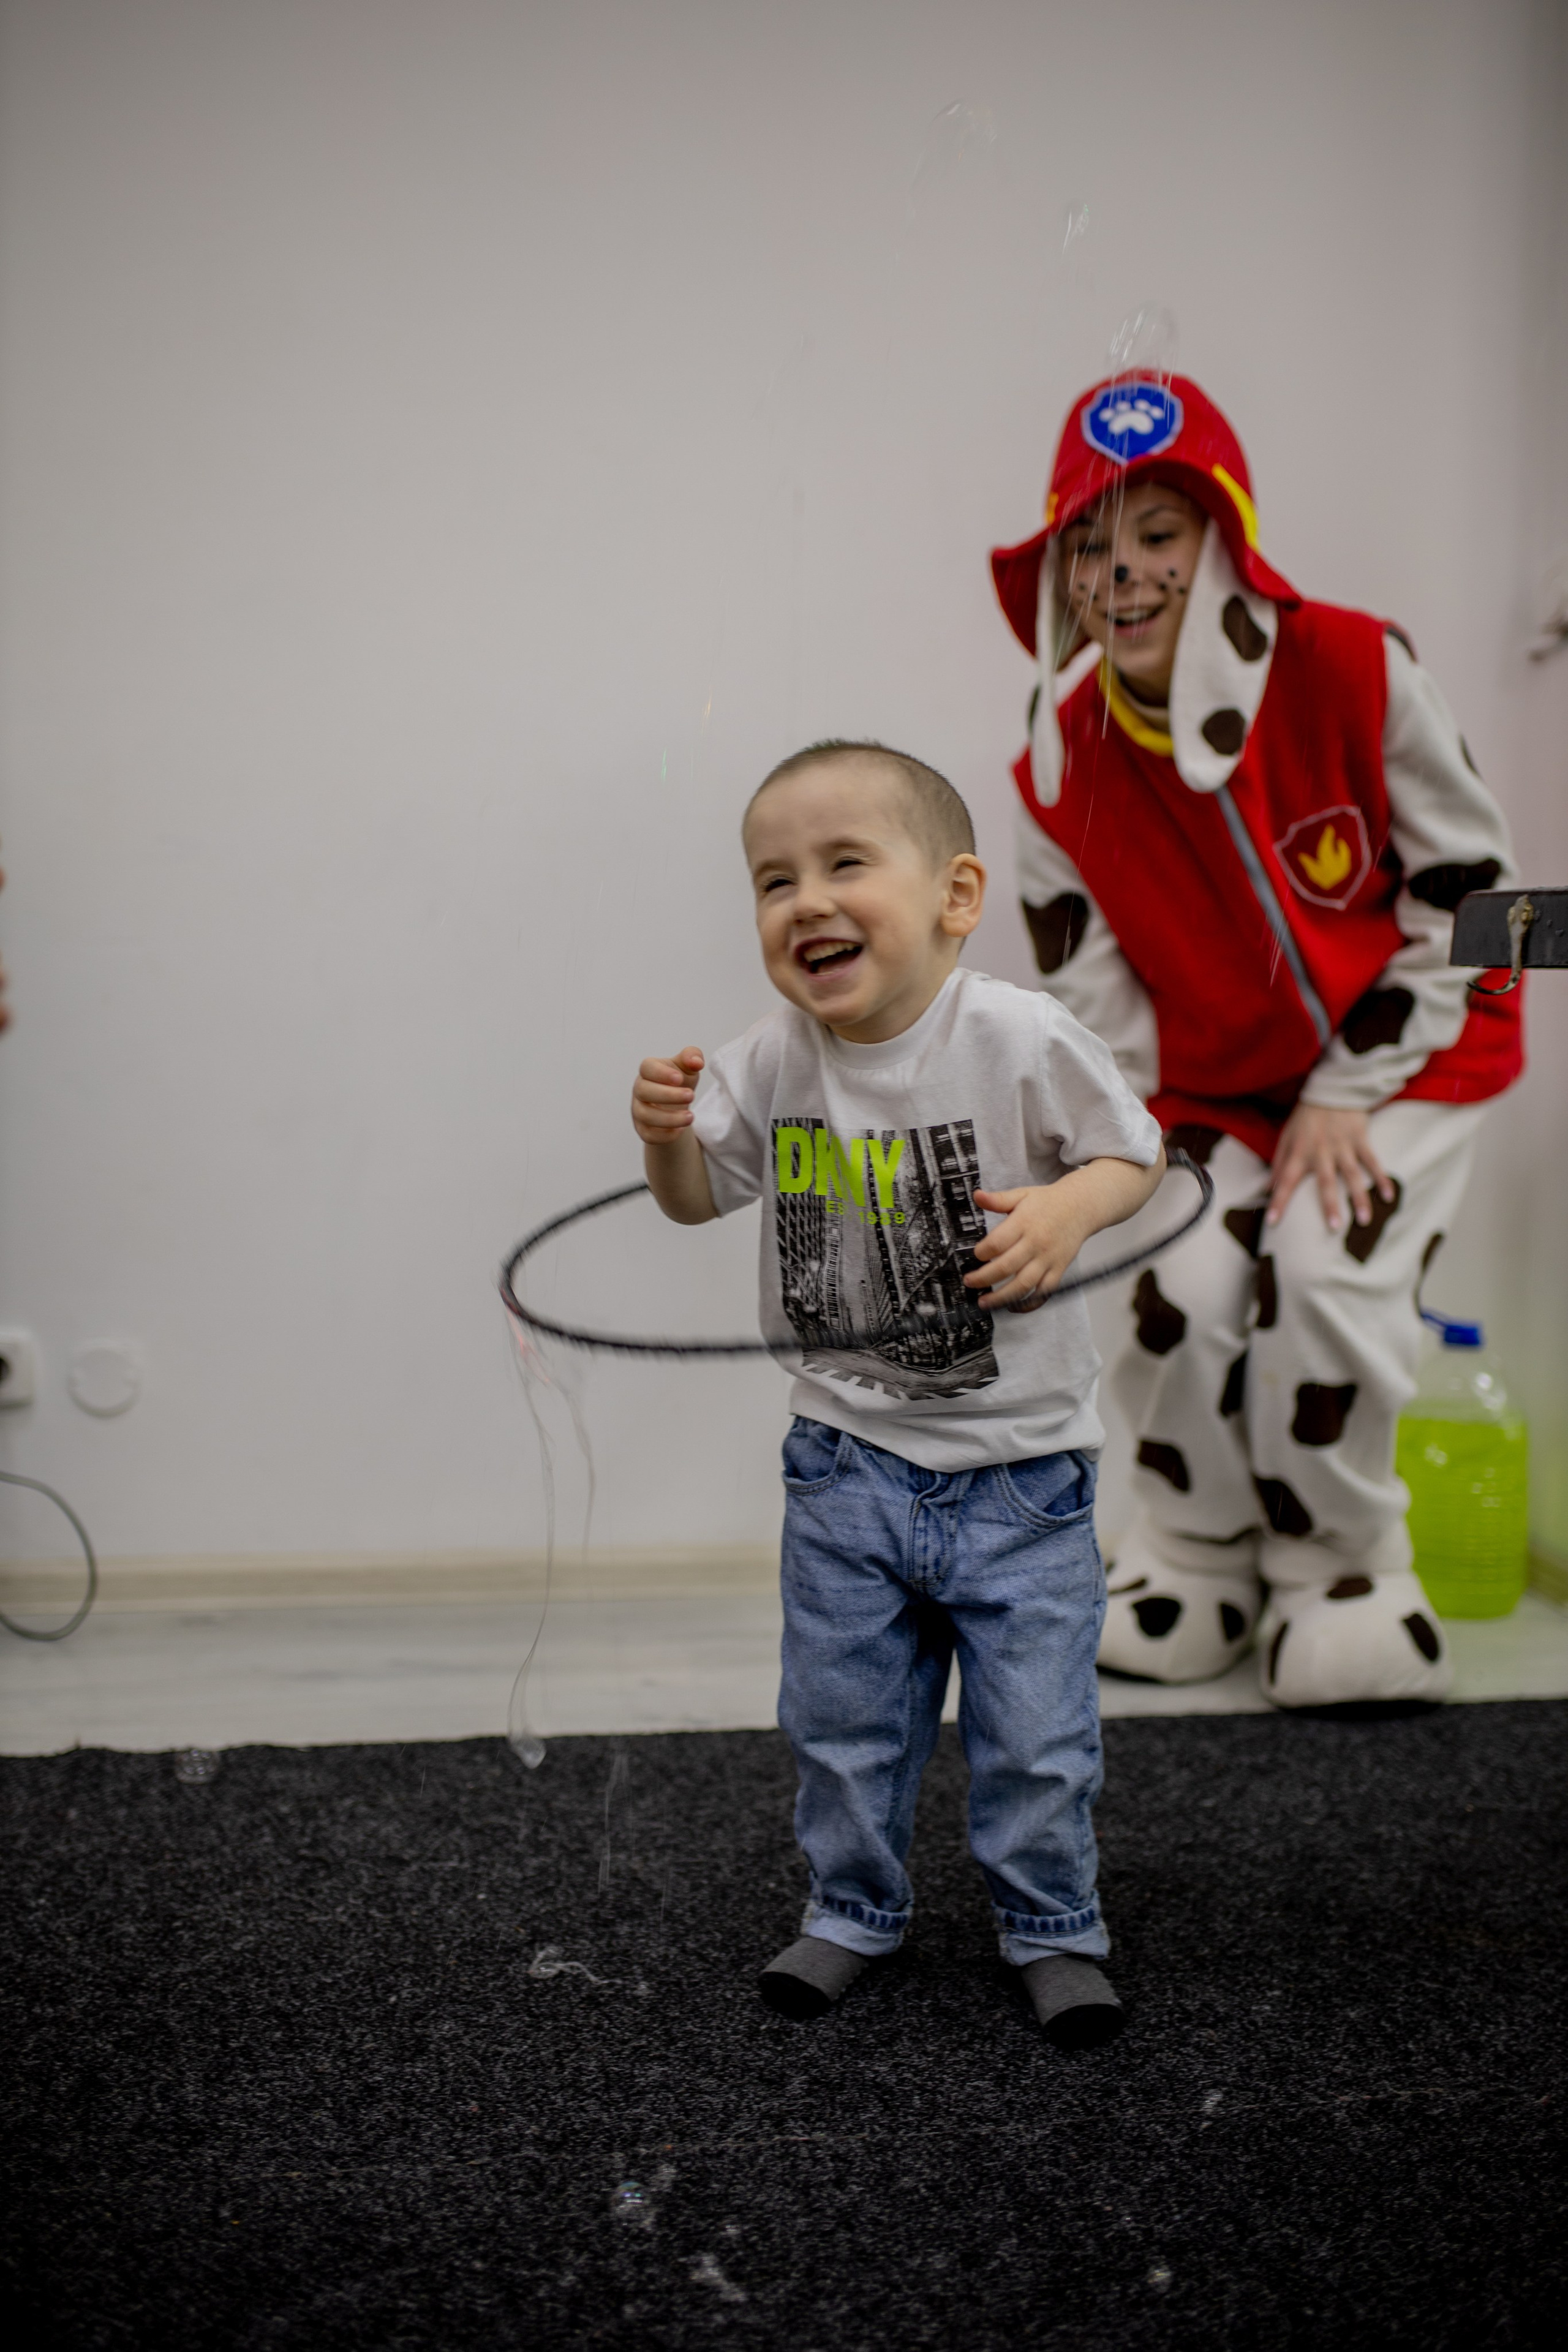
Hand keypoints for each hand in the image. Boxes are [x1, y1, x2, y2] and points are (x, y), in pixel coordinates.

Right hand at [632, 1047, 704, 1145]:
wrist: (676, 1106)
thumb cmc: (679, 1082)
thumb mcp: (688, 1067)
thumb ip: (692, 1056)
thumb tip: (697, 1062)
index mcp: (649, 1070)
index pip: (647, 1068)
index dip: (661, 1073)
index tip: (679, 1078)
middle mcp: (640, 1089)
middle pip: (644, 1091)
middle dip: (668, 1095)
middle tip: (691, 1096)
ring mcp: (638, 1110)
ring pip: (646, 1115)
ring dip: (669, 1118)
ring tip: (691, 1117)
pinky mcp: (643, 1129)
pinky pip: (649, 1135)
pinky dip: (665, 1135)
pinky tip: (681, 1130)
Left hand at [965, 1185, 1091, 1311]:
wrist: (1080, 1207)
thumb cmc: (1047, 1202)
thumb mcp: (1021, 1195)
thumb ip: (997, 1199)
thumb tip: (977, 1195)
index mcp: (1024, 1223)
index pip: (998, 1242)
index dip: (982, 1252)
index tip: (976, 1255)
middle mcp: (1036, 1243)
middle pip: (1007, 1266)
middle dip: (984, 1278)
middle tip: (970, 1282)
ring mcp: (1048, 1259)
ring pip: (1024, 1284)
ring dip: (1002, 1297)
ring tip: (985, 1302)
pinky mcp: (1059, 1269)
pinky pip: (1044, 1291)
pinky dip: (1030, 1303)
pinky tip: (1013, 1307)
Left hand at [1267, 1103, 1392, 1232]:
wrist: (1332, 1088)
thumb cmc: (1306, 1117)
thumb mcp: (1287, 1136)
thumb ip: (1279, 1164)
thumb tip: (1266, 1189)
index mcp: (1299, 1152)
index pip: (1285, 1180)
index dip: (1279, 1201)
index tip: (1272, 1222)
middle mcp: (1320, 1151)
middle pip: (1325, 1182)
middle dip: (1329, 1205)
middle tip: (1333, 1229)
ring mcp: (1342, 1145)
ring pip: (1352, 1174)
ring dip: (1359, 1198)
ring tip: (1364, 1221)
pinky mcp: (1360, 1139)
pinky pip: (1372, 1161)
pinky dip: (1381, 1178)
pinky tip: (1389, 1196)